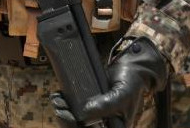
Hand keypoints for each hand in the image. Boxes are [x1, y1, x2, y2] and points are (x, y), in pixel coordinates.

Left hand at [52, 38, 167, 125]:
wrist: (131, 68)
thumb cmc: (131, 83)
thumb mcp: (122, 94)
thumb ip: (107, 105)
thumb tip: (85, 112)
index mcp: (116, 127)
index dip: (76, 127)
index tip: (68, 116)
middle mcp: (106, 124)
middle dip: (67, 119)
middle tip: (59, 106)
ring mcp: (98, 115)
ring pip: (76, 120)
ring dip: (64, 111)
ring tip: (57, 99)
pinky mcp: (91, 104)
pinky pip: (75, 108)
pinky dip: (66, 102)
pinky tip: (59, 95)